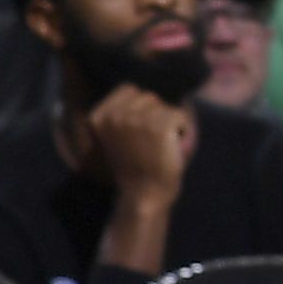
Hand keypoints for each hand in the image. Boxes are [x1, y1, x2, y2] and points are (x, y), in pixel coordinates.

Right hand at [86, 81, 194, 211]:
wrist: (144, 194)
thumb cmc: (136, 167)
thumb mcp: (118, 136)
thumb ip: (122, 113)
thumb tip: (144, 90)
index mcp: (98, 116)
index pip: (129, 89)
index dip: (142, 107)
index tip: (140, 131)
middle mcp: (114, 115)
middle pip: (148, 96)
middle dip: (156, 115)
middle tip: (151, 143)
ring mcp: (136, 119)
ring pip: (165, 106)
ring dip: (169, 123)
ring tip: (160, 146)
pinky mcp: (159, 125)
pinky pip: (181, 116)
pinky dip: (183, 130)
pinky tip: (172, 147)